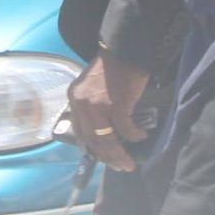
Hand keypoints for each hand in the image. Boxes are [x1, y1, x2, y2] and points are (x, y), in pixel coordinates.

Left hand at [68, 50, 149, 171]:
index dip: (92, 149)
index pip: (80, 132)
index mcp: (74, 98)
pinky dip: (134, 135)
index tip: (103, 157)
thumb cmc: (111, 66)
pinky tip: (140, 135)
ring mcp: (98, 106)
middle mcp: (82, 104)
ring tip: (129, 163)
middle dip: (107, 158)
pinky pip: (125, 129)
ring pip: (107, 140)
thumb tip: (100, 131)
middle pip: (93, 141)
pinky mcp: (117, 105)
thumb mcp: (91, 86)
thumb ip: (90, 106)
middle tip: (120, 166)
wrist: (125, 48)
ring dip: (119, 155)